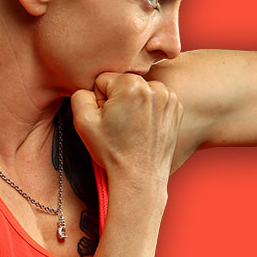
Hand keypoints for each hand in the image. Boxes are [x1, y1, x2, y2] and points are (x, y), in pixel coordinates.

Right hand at [70, 72, 183, 186]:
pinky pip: (154, 99)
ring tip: (133, 127)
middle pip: (123, 83)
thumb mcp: (83, 121)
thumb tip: (91, 87)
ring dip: (134, 103)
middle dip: (118, 100)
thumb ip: (80, 94)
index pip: (103, 79)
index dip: (99, 100)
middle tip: (120, 125)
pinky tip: (144, 128)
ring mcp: (168, 97)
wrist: (140, 176)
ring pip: (139, 90)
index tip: (108, 119)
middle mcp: (154, 86)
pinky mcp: (176, 108)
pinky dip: (149, 109)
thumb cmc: (113, 152)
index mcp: (131, 85)